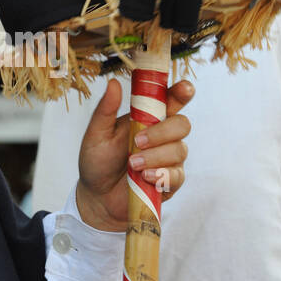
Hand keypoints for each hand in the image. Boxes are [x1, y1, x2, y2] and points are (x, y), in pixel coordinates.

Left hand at [75, 77, 193, 231]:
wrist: (97, 197)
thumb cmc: (97, 162)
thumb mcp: (96, 134)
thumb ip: (105, 110)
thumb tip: (113, 83)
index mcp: (148, 118)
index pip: (171, 100)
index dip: (181, 93)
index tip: (184, 89)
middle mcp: (163, 136)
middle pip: (182, 124)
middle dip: (162, 132)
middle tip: (137, 142)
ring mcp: (169, 159)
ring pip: (179, 150)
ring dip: (155, 157)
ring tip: (132, 165)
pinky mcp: (171, 181)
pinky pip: (177, 175)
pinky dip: (160, 175)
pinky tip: (144, 178)